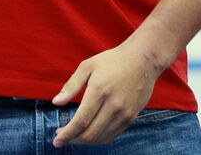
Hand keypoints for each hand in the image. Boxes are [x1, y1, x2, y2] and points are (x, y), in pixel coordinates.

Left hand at [50, 40, 166, 146]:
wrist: (144, 58)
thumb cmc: (113, 60)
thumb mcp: (88, 66)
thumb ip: (71, 85)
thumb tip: (56, 102)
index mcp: (99, 91)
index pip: (81, 121)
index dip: (67, 134)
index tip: (57, 139)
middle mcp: (113, 105)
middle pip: (90, 134)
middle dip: (72, 140)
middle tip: (62, 137)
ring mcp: (124, 113)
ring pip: (101, 138)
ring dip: (84, 142)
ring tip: (74, 136)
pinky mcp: (132, 116)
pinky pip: (112, 135)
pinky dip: (98, 139)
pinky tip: (90, 133)